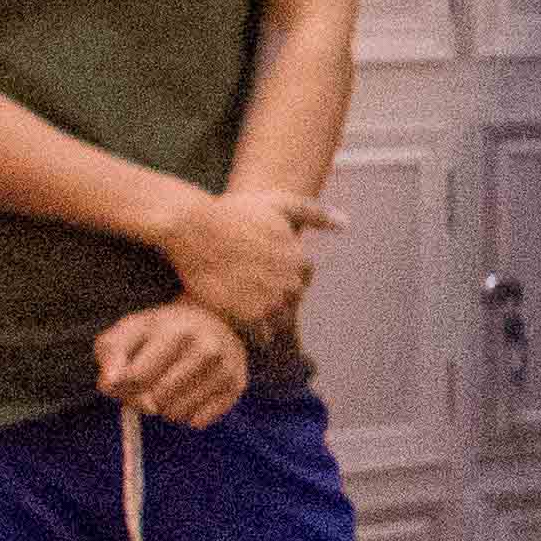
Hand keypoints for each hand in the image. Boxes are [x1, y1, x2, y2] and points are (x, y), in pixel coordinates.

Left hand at [92, 301, 251, 426]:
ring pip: (178, 414)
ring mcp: (226, 368)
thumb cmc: (160, 330)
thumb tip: (110, 384)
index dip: (122, 386)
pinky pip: (198, 422)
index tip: (124, 379)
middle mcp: (207, 348)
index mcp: (176, 331)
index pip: (137, 378)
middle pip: (157, 400)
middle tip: (147, 384)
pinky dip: (187, 414)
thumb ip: (111, 354)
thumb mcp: (129, 331)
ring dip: (165, 408)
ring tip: (169, 386)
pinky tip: (189, 393)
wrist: (211, 320)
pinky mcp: (237, 386)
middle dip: (144, 399)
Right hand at [155, 181, 336, 333]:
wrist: (194, 228)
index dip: (283, 275)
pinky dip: (253, 333)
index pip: (303, 278)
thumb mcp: (279, 204)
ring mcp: (270, 301)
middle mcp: (290, 282)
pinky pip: (261, 336)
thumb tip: (346, 224)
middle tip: (249, 292)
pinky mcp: (248, 316)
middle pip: (292, 301)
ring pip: (279, 320)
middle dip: (276, 298)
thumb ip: (315, 213)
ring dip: (266, 318)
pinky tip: (237, 322)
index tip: (262, 271)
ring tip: (243, 309)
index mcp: (298, 259)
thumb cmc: (234, 213)